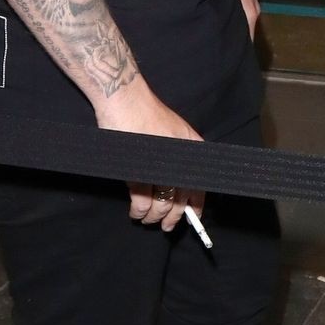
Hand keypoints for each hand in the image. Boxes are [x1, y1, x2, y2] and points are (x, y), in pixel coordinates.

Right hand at [98, 80, 204, 231]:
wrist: (124, 98)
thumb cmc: (144, 112)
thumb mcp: (171, 132)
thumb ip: (177, 155)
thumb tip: (176, 183)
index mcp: (192, 147)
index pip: (200, 183)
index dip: (196, 205)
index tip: (194, 218)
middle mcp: (182, 158)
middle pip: (182, 198)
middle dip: (174, 216)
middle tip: (167, 226)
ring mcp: (162, 165)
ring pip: (162, 203)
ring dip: (154, 216)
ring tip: (146, 219)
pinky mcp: (140, 170)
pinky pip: (142, 200)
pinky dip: (139, 210)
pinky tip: (136, 212)